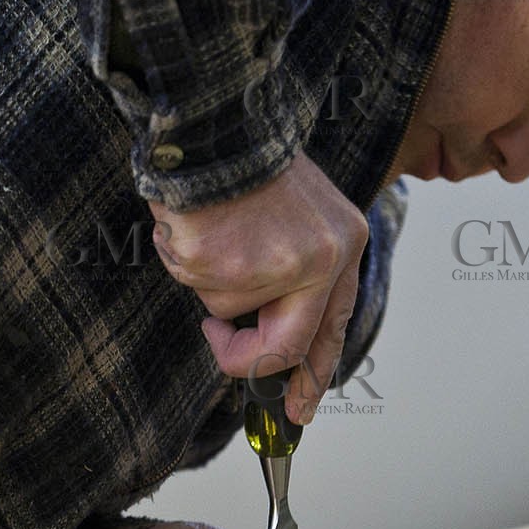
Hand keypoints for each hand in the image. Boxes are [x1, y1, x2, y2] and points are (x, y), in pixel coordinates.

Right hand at [149, 151, 367, 425]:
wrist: (217, 120)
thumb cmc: (250, 164)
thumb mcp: (301, 216)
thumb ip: (299, 273)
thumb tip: (270, 339)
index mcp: (346, 245)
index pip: (334, 327)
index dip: (314, 372)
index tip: (300, 407)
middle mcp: (323, 260)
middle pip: (286, 347)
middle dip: (248, 360)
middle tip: (226, 355)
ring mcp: (276, 265)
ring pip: (227, 311)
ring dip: (206, 279)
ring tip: (213, 228)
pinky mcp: (227, 264)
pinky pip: (194, 285)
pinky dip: (183, 257)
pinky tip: (194, 221)